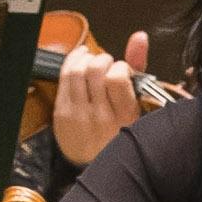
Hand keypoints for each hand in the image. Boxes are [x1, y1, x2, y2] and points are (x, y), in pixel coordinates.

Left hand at [48, 30, 153, 160]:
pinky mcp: (61, 113)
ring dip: (86, 59)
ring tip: (92, 61)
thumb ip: (139, 68)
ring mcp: (78, 115)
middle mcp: (101, 116)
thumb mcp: (138, 105)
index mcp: (125, 115)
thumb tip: (139, 37)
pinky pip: (63, 79)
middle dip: (102, 59)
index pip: (118, 77)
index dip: (120, 66)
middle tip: (106, 65)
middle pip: (95, 70)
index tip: (121, 71)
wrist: (96, 165)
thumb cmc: (120, 132)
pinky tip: (79, 61)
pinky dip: (71, 63)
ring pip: (77, 71)